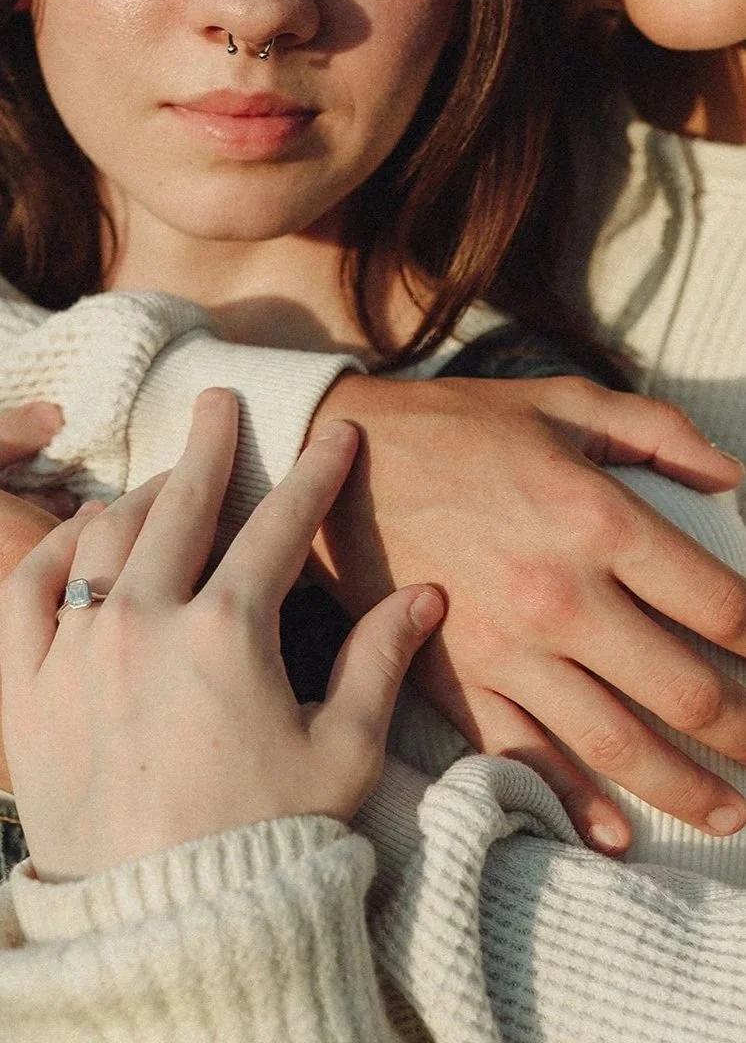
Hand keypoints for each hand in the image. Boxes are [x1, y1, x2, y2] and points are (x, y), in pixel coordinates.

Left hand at [0, 390, 443, 882]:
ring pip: (103, 536)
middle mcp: (145, 623)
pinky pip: (24, 591)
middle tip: (223, 403)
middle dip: (211, 447)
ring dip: (139, 496)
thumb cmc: (268, 844)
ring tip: (164, 479)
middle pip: (182, 506)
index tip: (337, 437)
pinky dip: (52, 550)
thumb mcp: (342, 753)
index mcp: (229, 634)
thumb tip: (427, 593)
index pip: (281, 527)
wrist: (170, 928)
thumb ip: (380, 660)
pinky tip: (78, 536)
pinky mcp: (26, 690)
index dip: (315, 476)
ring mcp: (76, 652)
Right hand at [309, 373, 745, 852]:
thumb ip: (659, 431)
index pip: (719, 604)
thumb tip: (733, 481)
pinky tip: (615, 834)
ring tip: (729, 814)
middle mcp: (558, 596)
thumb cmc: (455, 427)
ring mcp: (503, 649)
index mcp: (595, 518)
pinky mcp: (453, 680)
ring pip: (615, 744)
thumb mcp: (562, 402)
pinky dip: (572, 804)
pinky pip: (520, 755)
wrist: (338, 463)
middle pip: (684, 692)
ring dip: (685, 789)